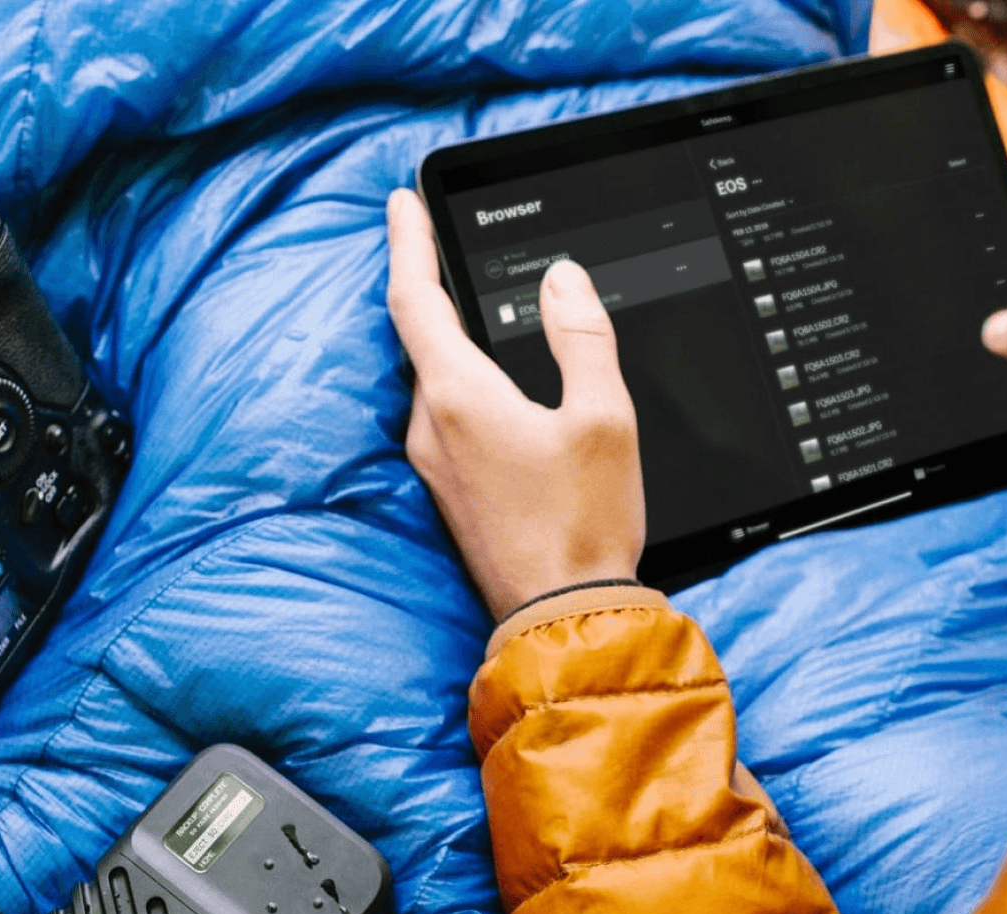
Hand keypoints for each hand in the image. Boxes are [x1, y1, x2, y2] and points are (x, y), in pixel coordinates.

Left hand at [385, 189, 644, 620]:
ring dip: (451, 335)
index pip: (414, 298)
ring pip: (436, 378)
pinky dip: (464, 378)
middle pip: (420, 335)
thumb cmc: (585, 527)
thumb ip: (583, 337)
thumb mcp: (605, 418)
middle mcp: (432, 428)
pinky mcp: (450, 491)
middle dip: (430, 283)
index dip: (408, 242)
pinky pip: (448, 414)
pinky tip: (497, 380)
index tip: (401, 202)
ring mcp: (435, 464)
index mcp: (459, 398)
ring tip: (477, 302)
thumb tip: (562, 280)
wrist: (565, 618)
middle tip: (439, 236)